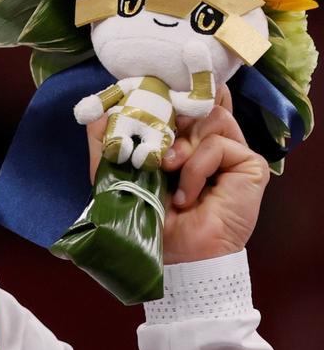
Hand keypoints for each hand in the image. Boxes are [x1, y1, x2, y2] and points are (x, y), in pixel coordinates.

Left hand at [86, 83, 270, 263]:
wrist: (174, 255)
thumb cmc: (148, 218)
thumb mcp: (116, 173)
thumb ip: (106, 141)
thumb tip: (98, 111)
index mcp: (183, 140)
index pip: (184, 101)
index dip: (169, 94)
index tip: (146, 95)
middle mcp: (209, 142)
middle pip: (197, 102)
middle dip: (170, 119)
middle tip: (155, 147)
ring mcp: (232, 153)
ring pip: (211, 116)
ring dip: (182, 146)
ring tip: (168, 171)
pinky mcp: (250, 166)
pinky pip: (218, 145)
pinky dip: (195, 168)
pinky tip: (186, 195)